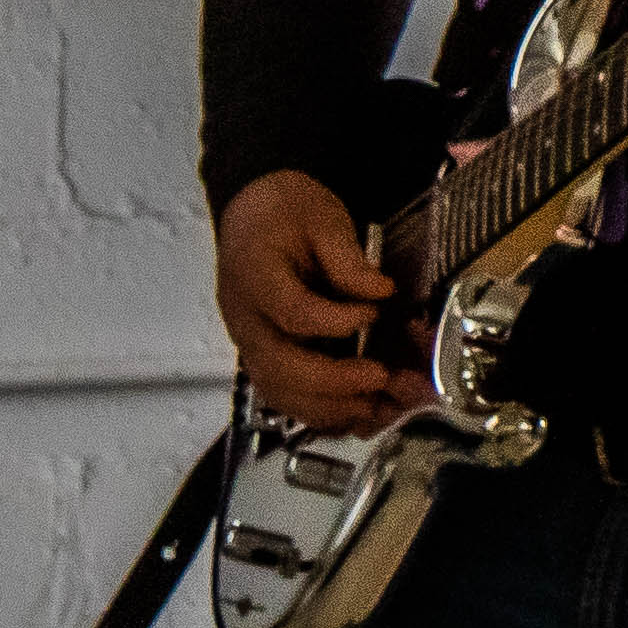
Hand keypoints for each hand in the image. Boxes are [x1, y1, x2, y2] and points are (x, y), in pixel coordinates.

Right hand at [215, 171, 425, 433]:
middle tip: (382, 376)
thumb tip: (380, 291)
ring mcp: (252, 345)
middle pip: (279, 368)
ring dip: (333, 408)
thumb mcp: (321, 216)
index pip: (291, 311)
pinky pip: (288, 399)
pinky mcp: (265, 359)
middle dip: (335, 382)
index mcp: (254, 274)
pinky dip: (324, 414)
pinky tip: (362, 412)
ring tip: (381, 404)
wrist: (254, 215)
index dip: (335, 321)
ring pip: (282, 394)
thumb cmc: (284, 213)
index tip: (374, 312)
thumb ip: (348, 257)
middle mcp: (246, 319)